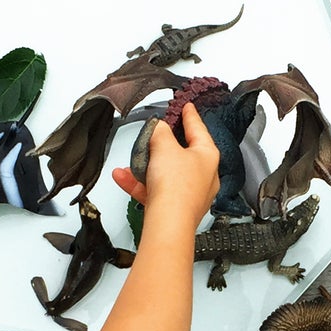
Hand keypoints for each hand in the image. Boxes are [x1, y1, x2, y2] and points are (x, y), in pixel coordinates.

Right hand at [111, 104, 218, 230]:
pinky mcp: (176, 208)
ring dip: (144, 167)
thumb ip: (159, 132)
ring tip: (130, 162)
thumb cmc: (176, 188)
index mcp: (208, 156)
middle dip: (160, 146)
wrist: (168, 223)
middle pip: (180, 153)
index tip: (187, 107)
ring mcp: (190, 194)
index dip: (190, 116)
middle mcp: (203, 176)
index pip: (199, 129)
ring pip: (165, 174)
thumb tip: (158, 127)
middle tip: (152, 135)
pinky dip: (140, 184)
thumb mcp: (164, 147)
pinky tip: (123, 177)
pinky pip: (156, 191)